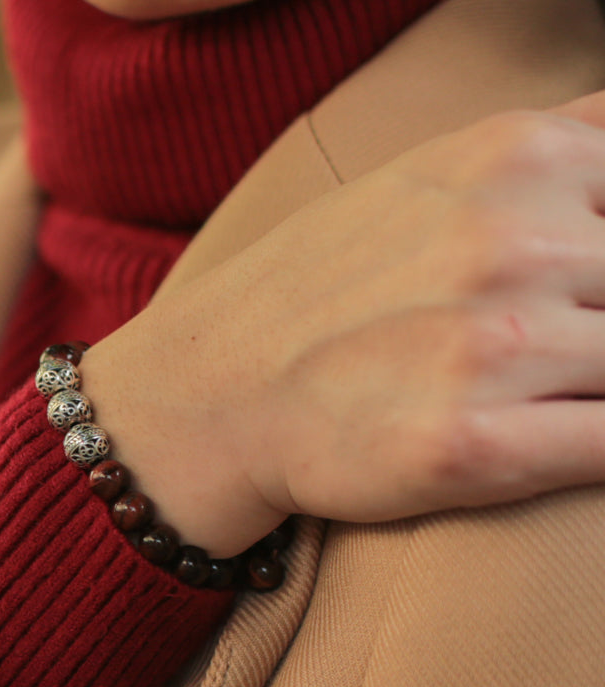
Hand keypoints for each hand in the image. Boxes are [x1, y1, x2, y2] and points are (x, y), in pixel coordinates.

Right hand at [82, 93, 604, 555]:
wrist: (211, 396)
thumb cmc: (321, 295)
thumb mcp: (433, 175)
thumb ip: (560, 146)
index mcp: (516, 156)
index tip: (574, 297)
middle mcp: (512, 243)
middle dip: (596, 325)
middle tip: (541, 353)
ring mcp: (492, 346)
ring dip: (586, 390)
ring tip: (519, 398)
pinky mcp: (470, 448)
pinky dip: (592, 448)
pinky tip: (544, 441)